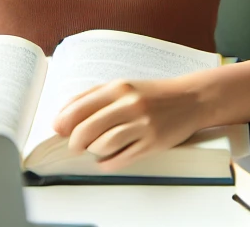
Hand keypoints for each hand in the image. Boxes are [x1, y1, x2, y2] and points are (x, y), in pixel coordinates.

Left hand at [53, 78, 203, 171]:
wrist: (190, 98)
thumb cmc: (153, 94)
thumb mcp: (125, 86)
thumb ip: (95, 97)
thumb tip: (63, 116)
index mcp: (120, 87)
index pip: (79, 107)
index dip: (64, 122)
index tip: (59, 129)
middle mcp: (130, 104)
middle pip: (87, 130)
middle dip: (75, 142)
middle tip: (76, 144)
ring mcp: (141, 124)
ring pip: (102, 146)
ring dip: (93, 151)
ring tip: (97, 147)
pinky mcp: (152, 143)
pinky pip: (120, 159)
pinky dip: (108, 162)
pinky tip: (109, 157)